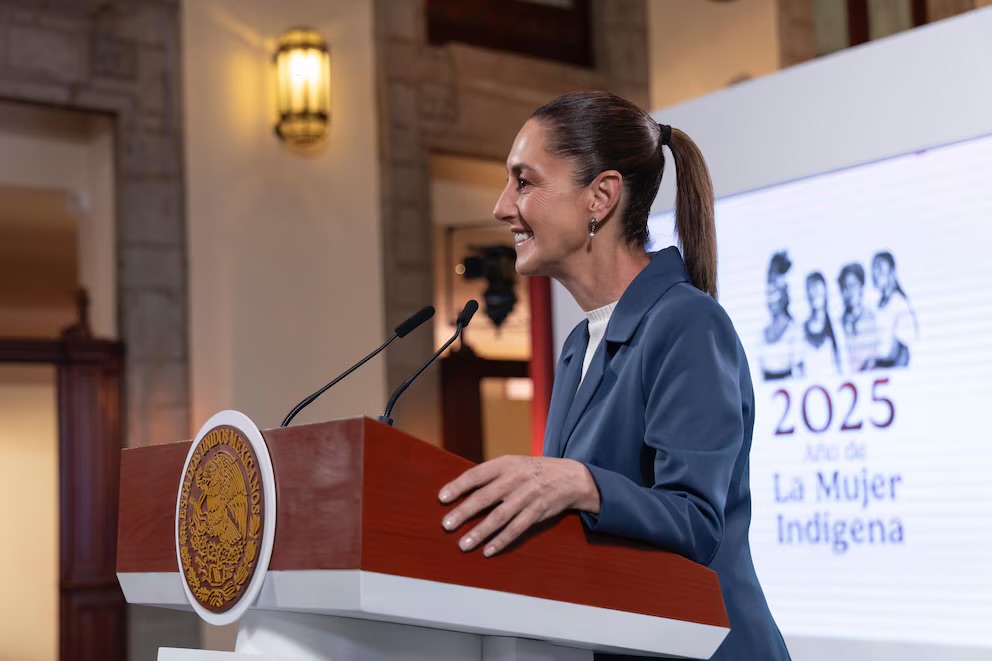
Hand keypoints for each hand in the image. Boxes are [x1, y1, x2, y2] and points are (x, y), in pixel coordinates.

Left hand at [438, 456, 599, 557]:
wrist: (569, 477)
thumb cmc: (532, 471)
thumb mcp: (512, 464)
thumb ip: (490, 475)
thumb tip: (459, 489)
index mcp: (506, 464)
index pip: (477, 474)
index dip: (459, 486)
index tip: (442, 498)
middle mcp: (515, 479)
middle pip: (485, 497)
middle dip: (464, 512)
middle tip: (446, 525)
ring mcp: (527, 497)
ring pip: (500, 517)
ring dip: (480, 532)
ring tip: (463, 544)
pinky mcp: (537, 512)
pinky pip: (517, 529)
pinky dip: (501, 541)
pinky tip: (488, 551)